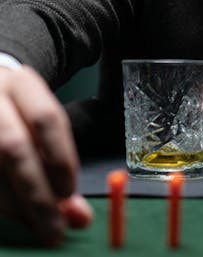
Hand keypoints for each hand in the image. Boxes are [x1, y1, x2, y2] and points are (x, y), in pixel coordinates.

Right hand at [0, 65, 92, 244]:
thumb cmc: (17, 112)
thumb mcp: (42, 122)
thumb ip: (61, 162)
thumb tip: (79, 215)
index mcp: (22, 84)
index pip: (46, 118)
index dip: (60, 158)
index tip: (70, 193)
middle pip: (15, 148)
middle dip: (37, 194)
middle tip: (55, 228)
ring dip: (15, 205)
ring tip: (37, 223)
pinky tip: (14, 212)